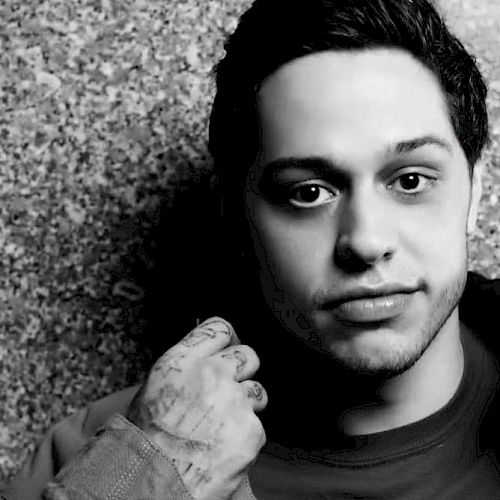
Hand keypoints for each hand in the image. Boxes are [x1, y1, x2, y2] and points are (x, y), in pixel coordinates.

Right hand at [126, 317, 266, 499]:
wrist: (149, 483)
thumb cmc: (145, 441)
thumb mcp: (154, 389)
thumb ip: (185, 369)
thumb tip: (207, 359)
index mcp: (182, 361)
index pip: (218, 328)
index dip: (227, 338)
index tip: (230, 346)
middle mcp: (211, 373)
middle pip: (247, 354)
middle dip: (242, 370)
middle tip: (230, 389)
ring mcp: (233, 400)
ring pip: (257, 390)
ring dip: (246, 405)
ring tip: (222, 427)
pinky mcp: (250, 429)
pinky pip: (257, 425)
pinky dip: (245, 436)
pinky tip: (224, 448)